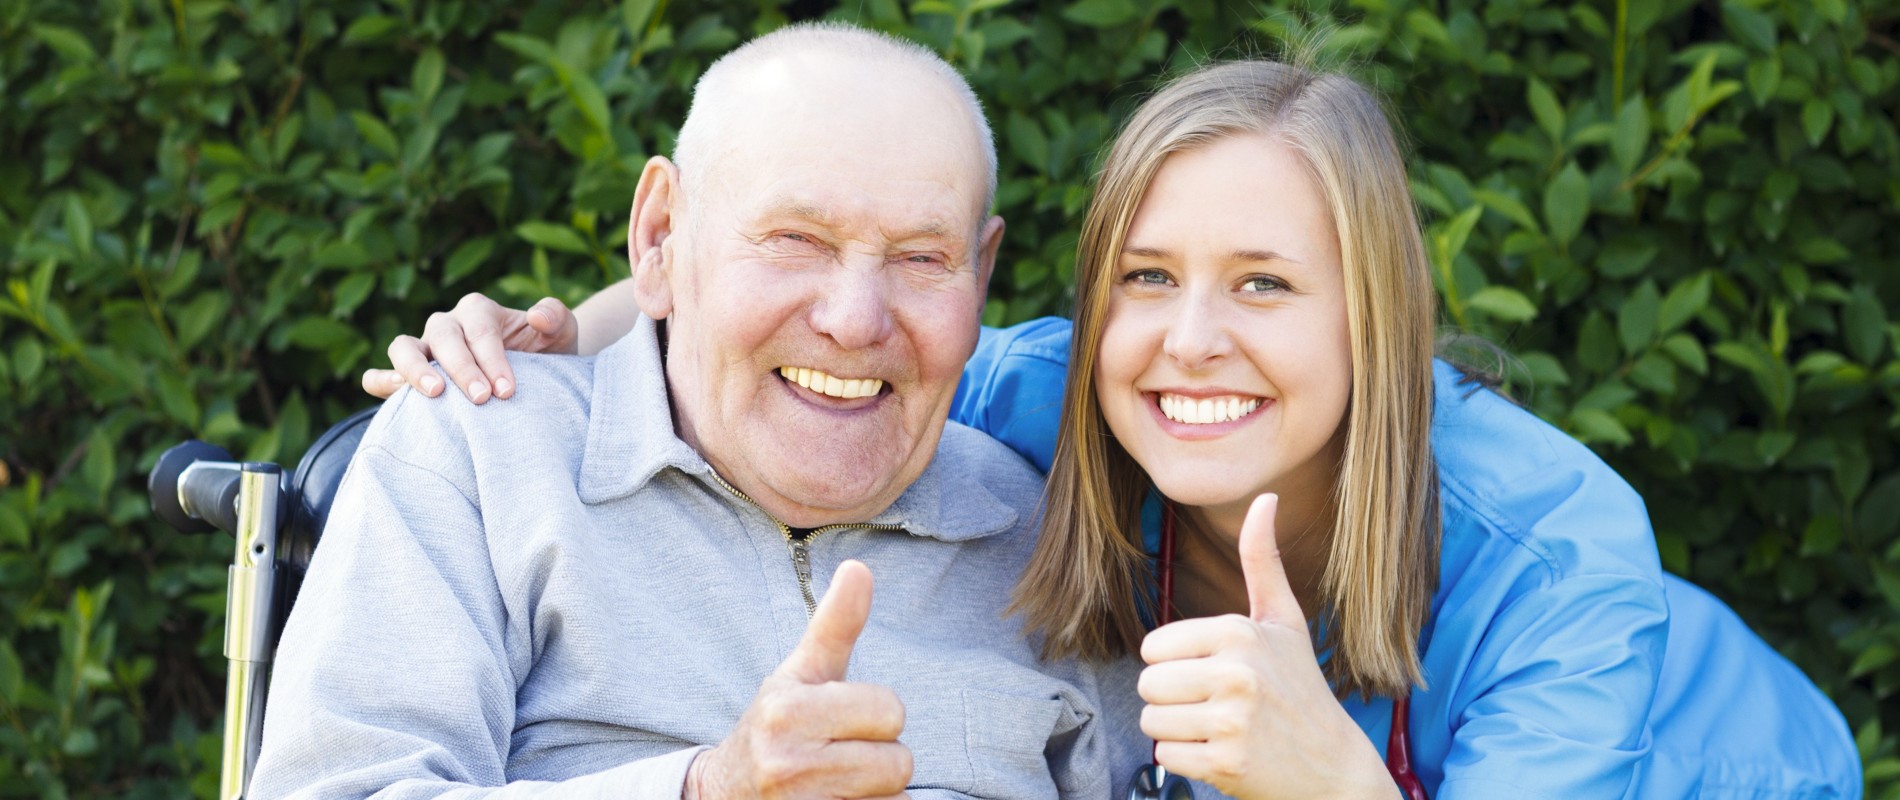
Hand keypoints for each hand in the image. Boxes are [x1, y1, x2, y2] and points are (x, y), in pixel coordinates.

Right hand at [359, 293, 578, 402]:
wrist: (537, 377)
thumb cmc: (546, 353)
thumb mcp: (562, 332)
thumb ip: (555, 316)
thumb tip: (536, 315)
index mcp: (479, 311)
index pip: (480, 330)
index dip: (492, 359)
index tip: (507, 391)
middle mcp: (448, 325)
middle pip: (443, 336)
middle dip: (462, 368)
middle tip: (483, 399)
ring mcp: (425, 348)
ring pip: (404, 347)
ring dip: (415, 369)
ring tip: (435, 394)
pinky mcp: (410, 375)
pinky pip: (382, 373)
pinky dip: (381, 380)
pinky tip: (390, 393)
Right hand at [685, 561, 911, 799]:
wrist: (722, 796)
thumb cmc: (774, 727)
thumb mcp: (798, 674)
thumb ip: (834, 625)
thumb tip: (860, 567)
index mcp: (788, 710)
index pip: (889, 711)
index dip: (877, 715)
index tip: (843, 719)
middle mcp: (787, 762)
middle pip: (898, 762)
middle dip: (880, 758)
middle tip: (841, 755)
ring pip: (893, 798)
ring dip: (877, 793)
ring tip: (837, 783)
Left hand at [1137, 494, 1389, 799]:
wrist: (1333, 765)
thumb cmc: (1299, 686)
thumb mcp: (1283, 620)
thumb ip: (1261, 559)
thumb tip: (1265, 496)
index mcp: (1238, 632)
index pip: (1153, 647)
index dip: (1174, 664)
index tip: (1212, 673)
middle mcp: (1236, 674)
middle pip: (1147, 685)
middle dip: (1172, 699)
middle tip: (1214, 705)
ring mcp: (1232, 722)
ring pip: (1151, 723)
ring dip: (1176, 731)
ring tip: (1218, 728)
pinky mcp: (1226, 763)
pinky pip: (1165, 758)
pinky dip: (1186, 761)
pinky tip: (1222, 753)